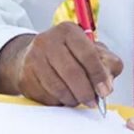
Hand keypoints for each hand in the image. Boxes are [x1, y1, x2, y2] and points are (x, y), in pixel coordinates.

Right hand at [0, 22, 124, 106]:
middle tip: (93, 102)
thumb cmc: (70, 54)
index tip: (104, 91)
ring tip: (79, 99)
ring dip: (73, 99)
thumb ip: (107, 64)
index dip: (98, 75)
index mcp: (69, 31)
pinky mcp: (25, 77)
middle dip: (86, 91)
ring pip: (58, 87)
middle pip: (72, 72)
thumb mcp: (93, 50)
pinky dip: (59, 102)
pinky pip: (46, 96)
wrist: (35, 56)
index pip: (87, 54)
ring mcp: (33, 58)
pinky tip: (64, 97)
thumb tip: (107, 85)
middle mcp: (48, 41)